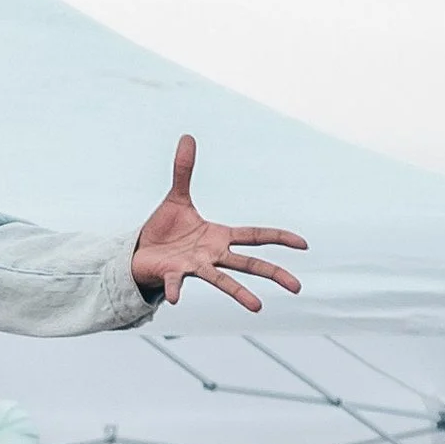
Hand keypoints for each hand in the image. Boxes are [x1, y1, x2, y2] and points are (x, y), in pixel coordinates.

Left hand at [129, 137, 306, 311]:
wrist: (141, 252)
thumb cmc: (164, 229)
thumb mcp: (177, 196)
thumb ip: (184, 170)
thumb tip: (187, 136)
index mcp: (219, 236)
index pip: (255, 236)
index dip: (279, 238)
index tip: (304, 245)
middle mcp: (213, 254)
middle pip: (249, 264)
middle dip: (274, 273)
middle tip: (297, 287)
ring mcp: (195, 266)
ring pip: (222, 280)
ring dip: (239, 293)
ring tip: (258, 307)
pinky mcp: (173, 274)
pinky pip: (176, 282)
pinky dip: (176, 289)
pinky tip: (175, 299)